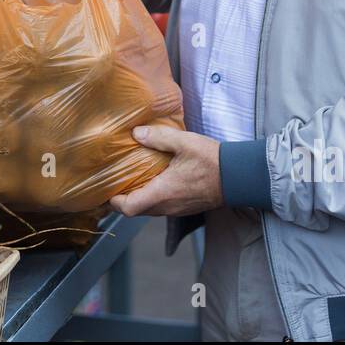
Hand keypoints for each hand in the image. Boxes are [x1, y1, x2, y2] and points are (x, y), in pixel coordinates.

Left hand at [109, 126, 223, 216]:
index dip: (114, 201)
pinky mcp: (184, 207)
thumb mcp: (184, 142)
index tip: (107, 189)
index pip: (129, 209)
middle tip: (116, 179)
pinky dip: (152, 196)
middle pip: (136, 211)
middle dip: (123, 198)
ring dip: (139, 197)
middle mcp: (167, 206)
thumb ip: (158, 137)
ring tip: (133, 177)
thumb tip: (135, 133)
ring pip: (149, 209)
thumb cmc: (212, 161)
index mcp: (162, 192)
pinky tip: (154, 178)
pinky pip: (161, 206)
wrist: (238, 176)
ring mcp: (176, 209)